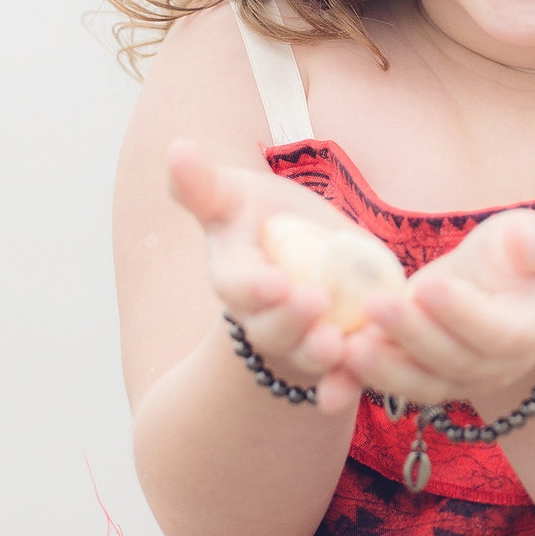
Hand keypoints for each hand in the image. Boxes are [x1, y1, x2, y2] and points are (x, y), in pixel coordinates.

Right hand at [167, 139, 365, 411]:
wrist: (298, 255)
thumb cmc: (259, 220)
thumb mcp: (234, 197)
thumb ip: (204, 185)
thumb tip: (177, 149)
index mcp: (235, 279)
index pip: (239, 287)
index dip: (256, 288)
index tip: (275, 282)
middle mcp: (263, 319)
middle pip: (274, 329)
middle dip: (292, 320)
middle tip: (314, 302)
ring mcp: (300, 341)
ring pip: (308, 357)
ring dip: (322, 357)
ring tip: (339, 346)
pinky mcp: (337, 354)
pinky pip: (340, 378)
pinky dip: (345, 386)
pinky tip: (357, 386)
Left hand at [335, 209, 534, 415]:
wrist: (505, 296)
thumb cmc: (521, 259)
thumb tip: (523, 239)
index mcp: (526, 332)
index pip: (497, 332)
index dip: (462, 314)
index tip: (428, 286)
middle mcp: (493, 368)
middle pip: (451, 361)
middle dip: (411, 335)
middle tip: (375, 304)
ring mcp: (456, 381)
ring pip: (420, 384)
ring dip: (382, 369)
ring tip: (347, 346)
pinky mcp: (420, 379)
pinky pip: (391, 387)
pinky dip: (358, 384)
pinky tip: (328, 374)